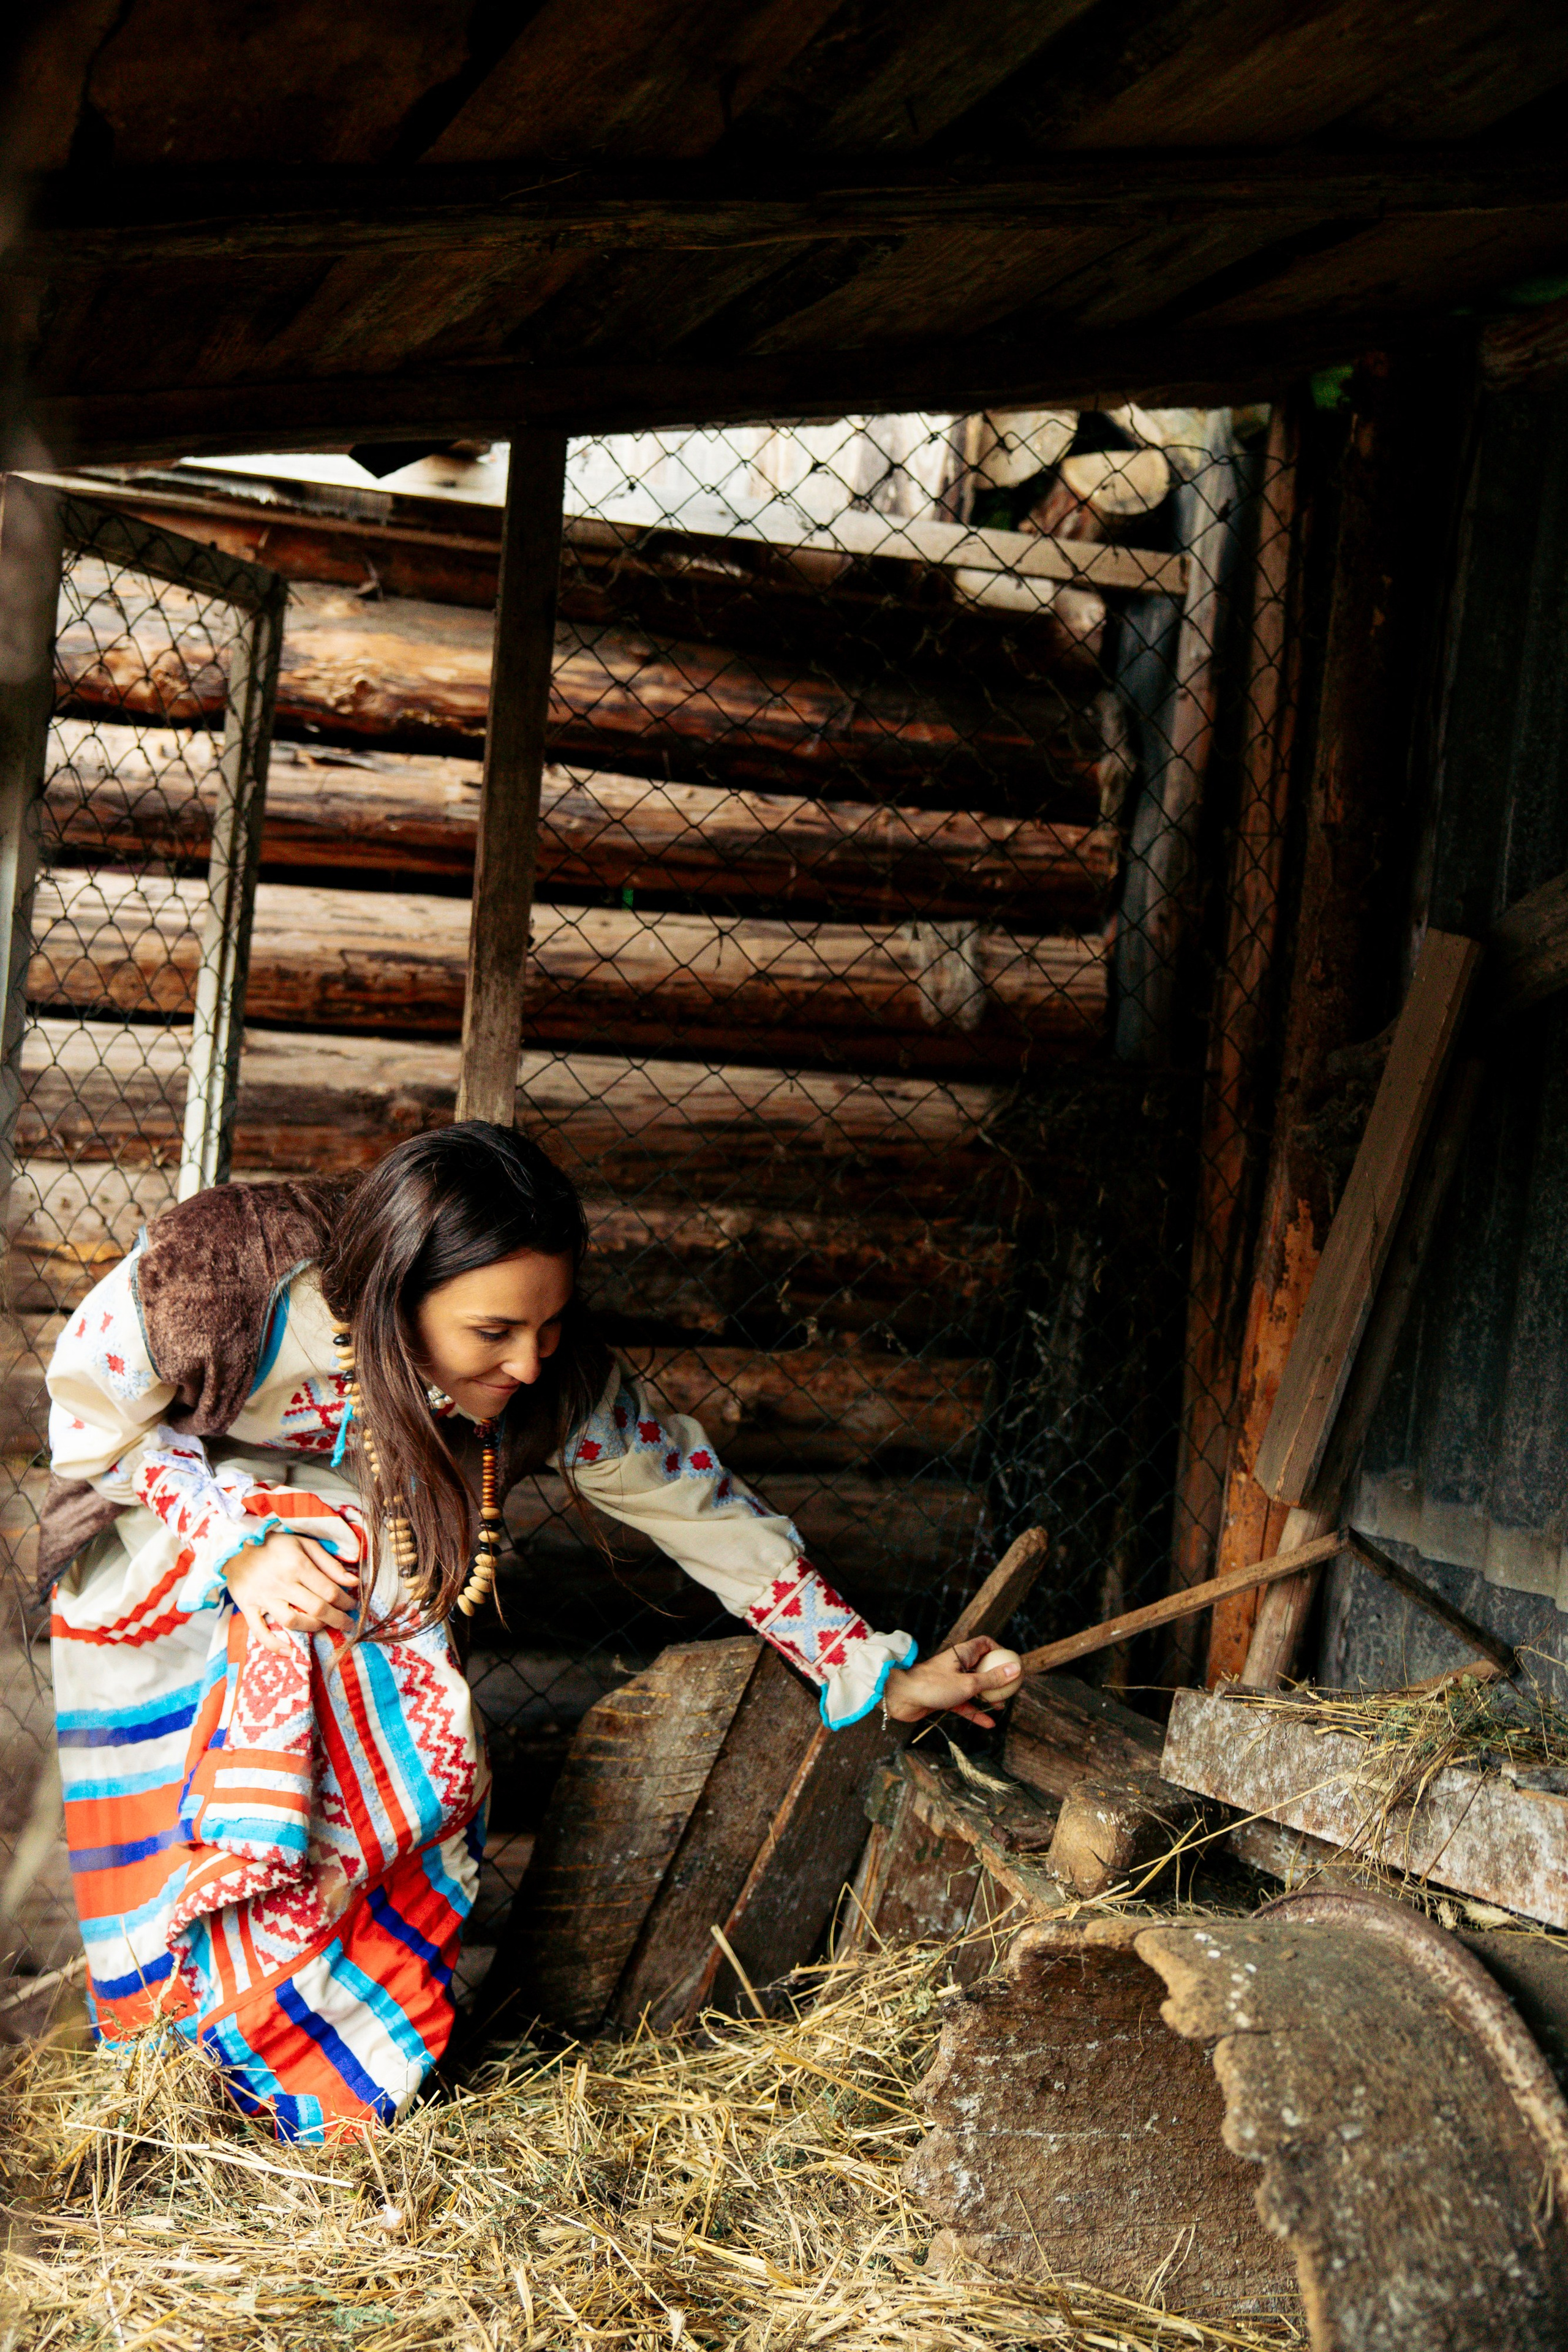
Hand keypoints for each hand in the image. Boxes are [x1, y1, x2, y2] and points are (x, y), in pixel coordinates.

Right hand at [225, 1528, 360, 1654]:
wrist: (234, 1545)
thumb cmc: (274, 1544)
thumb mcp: (304, 1544)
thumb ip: (329, 1563)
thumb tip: (353, 1582)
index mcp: (298, 1564)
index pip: (329, 1590)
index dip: (345, 1602)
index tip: (352, 1606)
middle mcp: (282, 1583)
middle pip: (316, 1608)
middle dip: (337, 1619)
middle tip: (348, 1624)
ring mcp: (264, 1597)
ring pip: (292, 1621)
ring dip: (313, 1628)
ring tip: (323, 1625)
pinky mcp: (248, 1607)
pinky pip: (260, 1632)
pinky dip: (275, 1645)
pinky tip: (290, 1651)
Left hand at [883, 1636, 1021, 1728]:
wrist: (901, 1697)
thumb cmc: (932, 1685)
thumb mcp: (969, 1684)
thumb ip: (992, 1679)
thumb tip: (1016, 1669)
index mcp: (963, 1653)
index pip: (985, 1644)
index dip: (999, 1651)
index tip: (1011, 1664)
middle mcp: (958, 1665)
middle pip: (982, 1668)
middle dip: (996, 1679)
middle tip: (1010, 1689)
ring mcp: (951, 1681)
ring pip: (974, 1688)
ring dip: (987, 1697)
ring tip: (1001, 1706)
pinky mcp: (945, 1697)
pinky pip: (965, 1703)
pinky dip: (975, 1712)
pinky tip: (988, 1723)